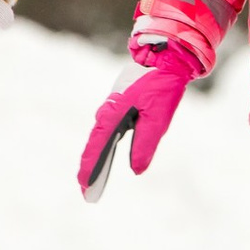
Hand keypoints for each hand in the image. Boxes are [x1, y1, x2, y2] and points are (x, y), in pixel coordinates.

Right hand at [78, 43, 199, 199]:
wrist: (165, 56)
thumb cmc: (162, 84)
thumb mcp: (158, 116)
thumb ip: (146, 143)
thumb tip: (136, 170)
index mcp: (114, 113)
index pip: (98, 146)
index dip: (91, 167)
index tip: (84, 186)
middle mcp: (108, 111)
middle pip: (95, 145)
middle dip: (90, 169)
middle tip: (86, 193)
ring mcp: (112, 107)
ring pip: (100, 138)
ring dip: (96, 159)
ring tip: (92, 181)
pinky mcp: (120, 105)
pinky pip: (108, 131)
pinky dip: (104, 147)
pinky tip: (105, 157)